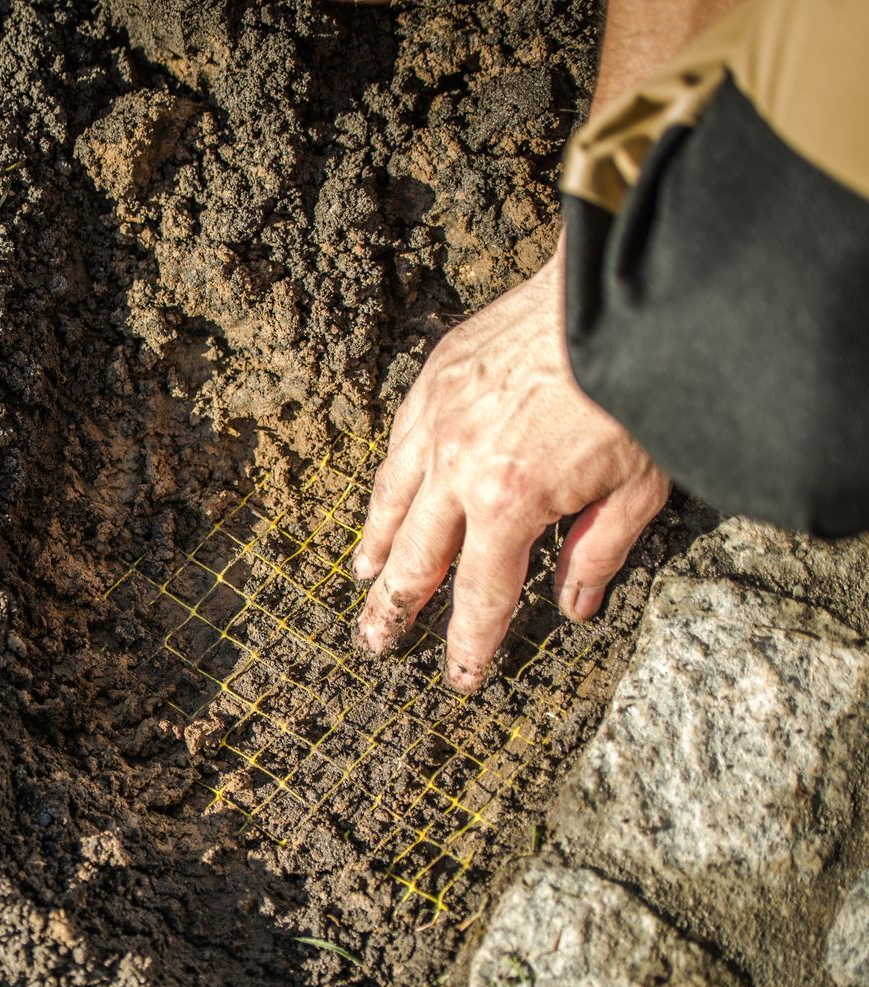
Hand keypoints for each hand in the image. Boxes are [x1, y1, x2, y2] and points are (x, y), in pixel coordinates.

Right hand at [352, 249, 668, 690]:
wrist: (613, 291)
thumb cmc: (635, 386)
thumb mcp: (639, 487)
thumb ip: (599, 553)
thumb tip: (573, 608)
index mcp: (508, 505)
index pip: (479, 596)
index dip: (468, 645)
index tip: (459, 679)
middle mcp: (456, 470)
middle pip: (413, 559)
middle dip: (394, 610)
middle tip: (376, 643)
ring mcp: (435, 422)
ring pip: (389, 501)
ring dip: (375, 547)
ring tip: (362, 579)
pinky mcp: (433, 380)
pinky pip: (397, 446)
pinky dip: (389, 482)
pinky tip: (386, 498)